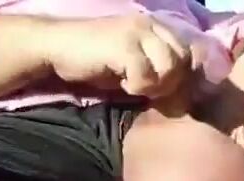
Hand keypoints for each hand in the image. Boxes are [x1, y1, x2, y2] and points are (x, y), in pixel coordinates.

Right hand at [45, 14, 194, 97]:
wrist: (55, 47)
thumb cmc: (94, 60)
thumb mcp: (132, 63)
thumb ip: (156, 69)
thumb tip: (182, 93)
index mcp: (155, 26)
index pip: (187, 53)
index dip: (180, 76)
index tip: (162, 90)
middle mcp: (149, 24)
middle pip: (182, 60)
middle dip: (168, 82)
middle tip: (146, 89)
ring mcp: (137, 31)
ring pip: (169, 67)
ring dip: (154, 84)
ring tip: (134, 86)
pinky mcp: (123, 45)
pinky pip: (146, 75)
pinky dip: (137, 86)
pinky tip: (123, 85)